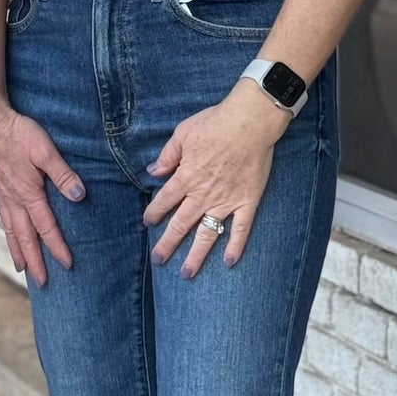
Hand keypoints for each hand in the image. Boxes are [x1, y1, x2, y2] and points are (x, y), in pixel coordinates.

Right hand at [0, 100, 84, 285]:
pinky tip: (11, 236)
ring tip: (22, 269)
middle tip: (41, 282)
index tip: (67, 264)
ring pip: (11, 231)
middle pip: (25, 238)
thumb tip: (78, 196)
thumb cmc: (17, 133)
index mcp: (27, 194)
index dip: (57, 247)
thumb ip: (62, 174)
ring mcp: (2, 195)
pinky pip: (3, 219)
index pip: (46, 227)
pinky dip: (8, 234)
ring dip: (18, 252)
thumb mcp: (45, 150)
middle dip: (34, 261)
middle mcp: (13, 200)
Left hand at [143, 81, 286, 277]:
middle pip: (181, 225)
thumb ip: (167, 156)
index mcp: (186, 177)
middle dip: (167, 244)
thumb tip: (153, 172)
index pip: (164, 201)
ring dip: (196, 255)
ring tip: (187, 273)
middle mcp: (203, 195)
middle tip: (158, 259)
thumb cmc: (215, 123)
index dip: (154, 213)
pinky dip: (235, 246)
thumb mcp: (183, 133)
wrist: (250, 121)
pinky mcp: (247, 202)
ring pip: (208, 234)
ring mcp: (226, 201)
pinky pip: (241, 229)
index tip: (146, 223)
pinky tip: (229, 262)